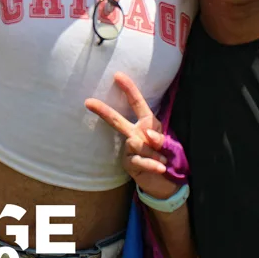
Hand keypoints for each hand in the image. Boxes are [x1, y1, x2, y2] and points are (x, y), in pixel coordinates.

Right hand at [86, 72, 178, 199]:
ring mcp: (129, 149)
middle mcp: (135, 133)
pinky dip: (152, 164)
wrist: (167, 182)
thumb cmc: (168, 157)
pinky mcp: (129, 164)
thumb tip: (146, 135)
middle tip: (88, 102)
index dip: (129, 89)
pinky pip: (139, 160)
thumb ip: (160, 139)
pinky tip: (161, 167)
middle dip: (103, 111)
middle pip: (117, 121)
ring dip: (153, 153)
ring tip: (163, 160)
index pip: (138, 104)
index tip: (117, 75)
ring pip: (136, 144)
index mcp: (147, 123)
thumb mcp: (170, 146)